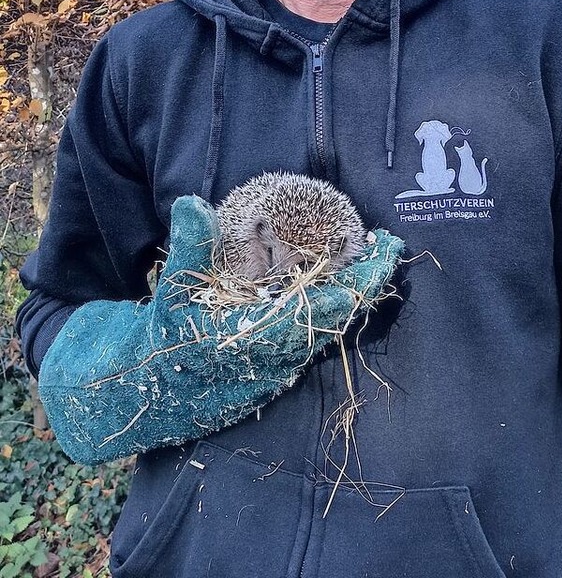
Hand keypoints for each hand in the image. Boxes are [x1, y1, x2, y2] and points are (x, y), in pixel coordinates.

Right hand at [39, 195, 403, 463]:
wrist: (133, 399)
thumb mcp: (167, 294)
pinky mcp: (269, 375)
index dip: (360, 279)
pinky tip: (337, 289)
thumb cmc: (155, 343)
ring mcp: (275, 372)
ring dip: (350, 296)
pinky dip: (328, 312)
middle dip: (365, 282)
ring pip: (326, 331)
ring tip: (370, 260)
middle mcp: (275, 362)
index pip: (325, 308)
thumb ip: (186, 249)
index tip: (386, 249)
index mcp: (256, 341)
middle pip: (336, 319)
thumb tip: (192, 202)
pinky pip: (310, 341)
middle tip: (388, 245)